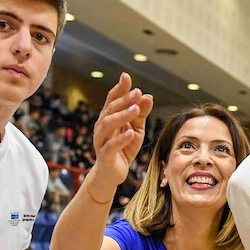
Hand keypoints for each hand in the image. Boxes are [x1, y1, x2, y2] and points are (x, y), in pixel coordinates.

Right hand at [91, 73, 153, 187]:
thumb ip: (141, 114)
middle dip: (123, 100)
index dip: (119, 88)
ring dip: (122, 116)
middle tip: (137, 92)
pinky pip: (111, 145)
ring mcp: (101, 140)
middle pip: (110, 109)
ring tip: (135, 109)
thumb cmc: (123, 148)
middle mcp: (102, 126)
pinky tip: (131, 132)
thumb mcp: (136, 129)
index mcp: (109, 117)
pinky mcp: (105, 155)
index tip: (126, 76)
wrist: (112, 173)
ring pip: (108, 124)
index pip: (112, 99)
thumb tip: (148, 96)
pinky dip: (121, 138)